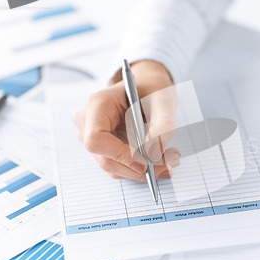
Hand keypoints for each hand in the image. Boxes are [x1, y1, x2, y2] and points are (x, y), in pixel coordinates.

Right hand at [74, 60, 179, 180]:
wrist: (147, 89)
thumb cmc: (152, 90)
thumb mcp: (163, 100)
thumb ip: (163, 124)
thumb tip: (155, 152)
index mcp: (97, 104)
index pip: (96, 140)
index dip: (120, 155)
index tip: (147, 163)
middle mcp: (88, 122)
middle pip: (106, 159)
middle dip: (139, 168)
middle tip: (169, 166)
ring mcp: (91, 136)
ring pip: (114, 166)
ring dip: (144, 169)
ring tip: (171, 158)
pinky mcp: (103, 147)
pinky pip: (120, 165)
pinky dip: (142, 166)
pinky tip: (161, 157)